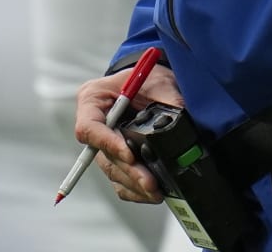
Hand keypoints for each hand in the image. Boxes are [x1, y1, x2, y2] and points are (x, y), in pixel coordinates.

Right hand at [74, 63, 185, 203]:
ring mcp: (104, 143)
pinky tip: (150, 194)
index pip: (89, 127)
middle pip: (103, 155)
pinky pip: (118, 179)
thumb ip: (166, 98)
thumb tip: (183, 118)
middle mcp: (94, 124)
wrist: (153, 83)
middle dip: (129, 170)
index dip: (107, 143)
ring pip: (112, 171)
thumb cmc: (149, 77)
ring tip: (155, 191)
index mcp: (93, 99)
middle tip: (149, 182)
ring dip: (133, 183)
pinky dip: (133, 189)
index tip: (130, 155)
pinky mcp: (115, 157)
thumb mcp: (158, 80)